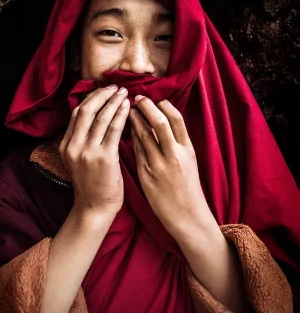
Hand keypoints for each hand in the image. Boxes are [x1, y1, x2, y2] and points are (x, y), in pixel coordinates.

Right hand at [59, 85, 129, 217]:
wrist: (95, 208)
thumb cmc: (92, 184)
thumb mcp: (78, 160)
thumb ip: (82, 140)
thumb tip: (95, 117)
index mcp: (65, 145)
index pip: (76, 114)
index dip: (91, 99)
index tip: (104, 91)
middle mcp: (73, 146)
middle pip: (86, 110)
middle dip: (102, 95)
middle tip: (115, 86)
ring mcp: (87, 152)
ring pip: (100, 117)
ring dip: (113, 101)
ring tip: (124, 92)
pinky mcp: (103, 158)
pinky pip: (114, 129)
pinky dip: (121, 115)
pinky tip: (128, 107)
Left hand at [129, 96, 216, 239]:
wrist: (186, 214)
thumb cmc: (186, 186)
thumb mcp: (188, 161)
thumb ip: (177, 142)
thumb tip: (160, 122)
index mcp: (188, 150)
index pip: (177, 120)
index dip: (164, 106)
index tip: (155, 98)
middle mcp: (175, 155)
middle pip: (160, 123)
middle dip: (147, 108)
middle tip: (137, 97)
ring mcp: (160, 165)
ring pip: (144, 136)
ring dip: (135, 120)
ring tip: (127, 109)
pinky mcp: (146, 174)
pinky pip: (136, 151)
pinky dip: (130, 138)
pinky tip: (123, 130)